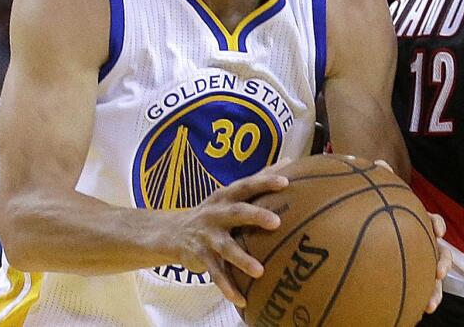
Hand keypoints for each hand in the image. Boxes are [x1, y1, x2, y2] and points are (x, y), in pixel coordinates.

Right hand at [166, 160, 291, 308]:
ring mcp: (207, 235)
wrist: (173, 232)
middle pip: (236, 212)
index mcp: (226, 196)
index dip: (265, 182)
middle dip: (255, 216)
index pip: (247, 185)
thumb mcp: (231, 194)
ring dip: (242, 259)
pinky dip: (227, 287)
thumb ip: (259, 179)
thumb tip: (290, 162)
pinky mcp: (201, 256)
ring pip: (225, 247)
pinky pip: (215, 273)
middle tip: (276, 222)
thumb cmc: (214, 211)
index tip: (285, 182)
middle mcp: (216, 213)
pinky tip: (241, 299)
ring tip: (260, 271)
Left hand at [367, 159, 450, 312]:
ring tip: (429, 304)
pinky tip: (412, 313)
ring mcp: (417, 262)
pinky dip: (415, 301)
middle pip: (440, 254)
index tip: (437, 231)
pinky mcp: (408, 278)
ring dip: (434, 291)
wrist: (366, 225)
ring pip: (432, 279)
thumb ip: (380, 179)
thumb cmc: (376, 209)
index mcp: (417, 223)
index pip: (433, 223)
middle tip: (438, 272)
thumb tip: (379, 163)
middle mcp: (422, 243)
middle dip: (442, 264)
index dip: (437, 225)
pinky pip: (413, 291)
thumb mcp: (377, 194)